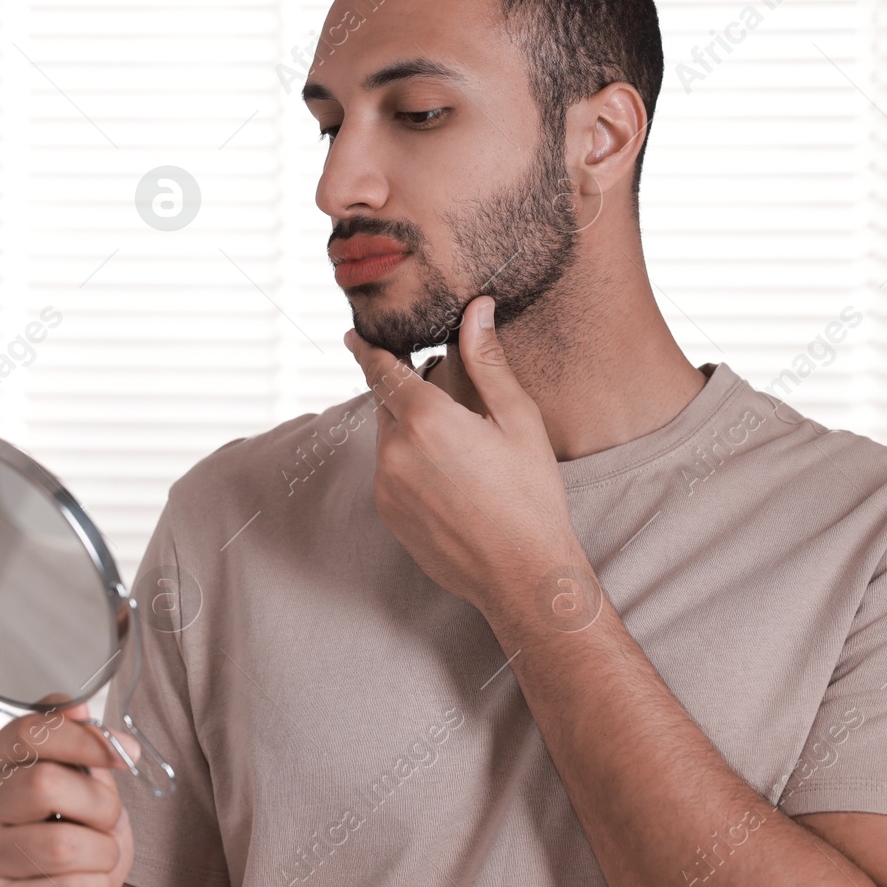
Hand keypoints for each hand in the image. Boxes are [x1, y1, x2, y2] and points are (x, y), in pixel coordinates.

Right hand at [0, 699, 139, 886]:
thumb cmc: (74, 856)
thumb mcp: (84, 793)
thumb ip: (82, 750)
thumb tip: (79, 708)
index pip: (28, 733)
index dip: (84, 738)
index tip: (122, 752)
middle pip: (44, 784)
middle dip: (99, 806)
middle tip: (105, 822)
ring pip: (62, 844)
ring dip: (102, 854)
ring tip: (94, 862)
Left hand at [344, 296, 586, 618]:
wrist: (523, 576)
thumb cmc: (530, 497)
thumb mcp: (517, 421)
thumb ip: (487, 362)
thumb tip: (476, 310)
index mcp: (426, 420)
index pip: (383, 369)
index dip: (368, 348)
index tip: (355, 334)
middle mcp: (394, 452)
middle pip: (386, 403)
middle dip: (403, 391)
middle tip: (434, 388)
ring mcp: (386, 488)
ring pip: (388, 440)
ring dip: (409, 429)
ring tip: (454, 442)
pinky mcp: (388, 516)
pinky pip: (390, 474)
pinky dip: (409, 463)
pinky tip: (449, 477)